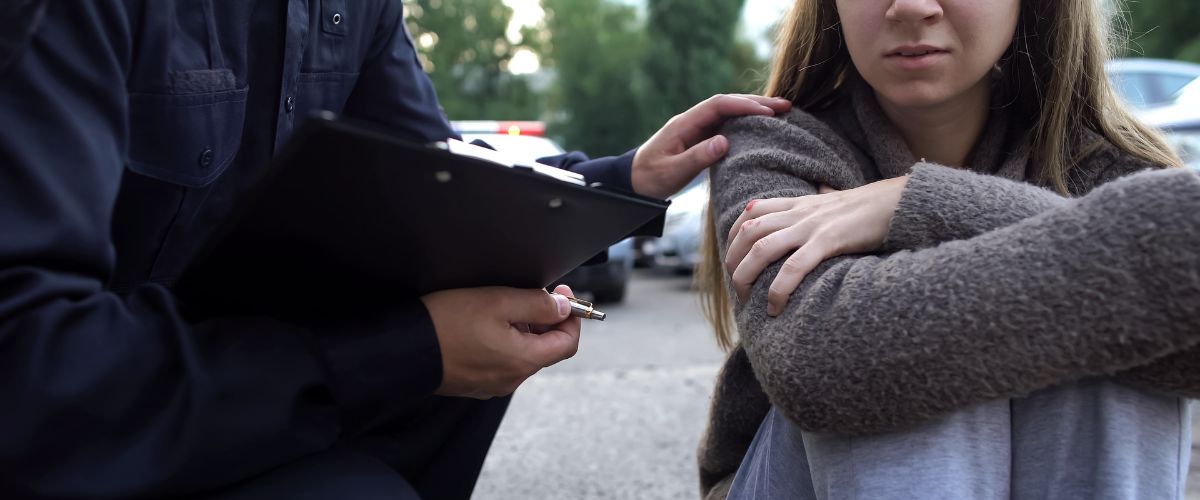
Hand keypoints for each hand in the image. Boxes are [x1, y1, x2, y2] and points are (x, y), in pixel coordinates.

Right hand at [420, 284, 581, 398]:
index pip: (568, 343)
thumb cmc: (447, 323)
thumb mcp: (498, 301)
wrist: (403, 349)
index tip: (561, 293)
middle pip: (546, 349)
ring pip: (522, 354)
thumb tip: (563, 308)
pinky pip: (501, 361)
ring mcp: (493, 384)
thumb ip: (537, 304)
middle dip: (546, 320)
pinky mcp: (475, 383)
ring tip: (502, 307)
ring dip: (523, 330)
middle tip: (531, 294)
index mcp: (524, 360)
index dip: (571, 316)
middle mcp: (512, 378)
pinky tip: (484, 325)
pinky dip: (503, 342)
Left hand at [632, 94, 791, 198]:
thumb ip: (697, 157)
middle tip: (785, 107)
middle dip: (756, 103)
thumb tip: (724, 142)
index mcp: (684, 123)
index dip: (743, 105)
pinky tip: (763, 128)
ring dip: (754, 110)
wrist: (633, 183)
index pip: (718, 106)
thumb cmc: (650, 178)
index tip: (766, 111)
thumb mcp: (673, 171)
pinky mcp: (700, 139)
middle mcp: (692, 121)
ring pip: (729, 113)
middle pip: (728, 104)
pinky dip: (746, 123)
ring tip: (781, 113)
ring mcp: (697, 129)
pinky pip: (727, 126)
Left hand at [725, 177, 908, 315]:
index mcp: (799, 203)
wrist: (900, 201)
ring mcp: (812, 226)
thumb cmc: (871, 207)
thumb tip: (822, 189)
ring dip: (745, 276)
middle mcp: (799, 213)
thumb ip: (822, 198)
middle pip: (748, 231)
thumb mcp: (837, 201)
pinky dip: (778, 289)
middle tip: (736, 287)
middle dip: (733, 261)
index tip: (731, 257)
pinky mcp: (828, 241)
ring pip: (762, 249)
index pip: (751, 211)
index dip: (733, 235)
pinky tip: (774, 307)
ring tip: (745, 300)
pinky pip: (793, 267)